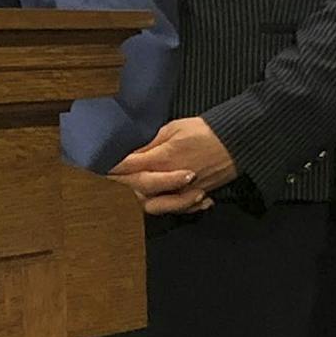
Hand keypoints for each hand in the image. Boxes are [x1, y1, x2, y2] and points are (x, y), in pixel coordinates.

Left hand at [109, 117, 237, 215]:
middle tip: (109, 173)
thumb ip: (149, 142)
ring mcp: (183, 191)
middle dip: (122, 179)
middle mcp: (171, 179)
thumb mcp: (172, 129)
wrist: (237, 143)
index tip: (98, 163)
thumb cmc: (205, 131)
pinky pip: (176, 208)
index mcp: (163, 158)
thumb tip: (129, 150)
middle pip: (138, 187)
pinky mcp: (196, 196)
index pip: (129, 167)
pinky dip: (169, 204)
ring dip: (145, 195)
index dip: (111, 166)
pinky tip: (166, 193)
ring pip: (155, 204)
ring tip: (139, 183)